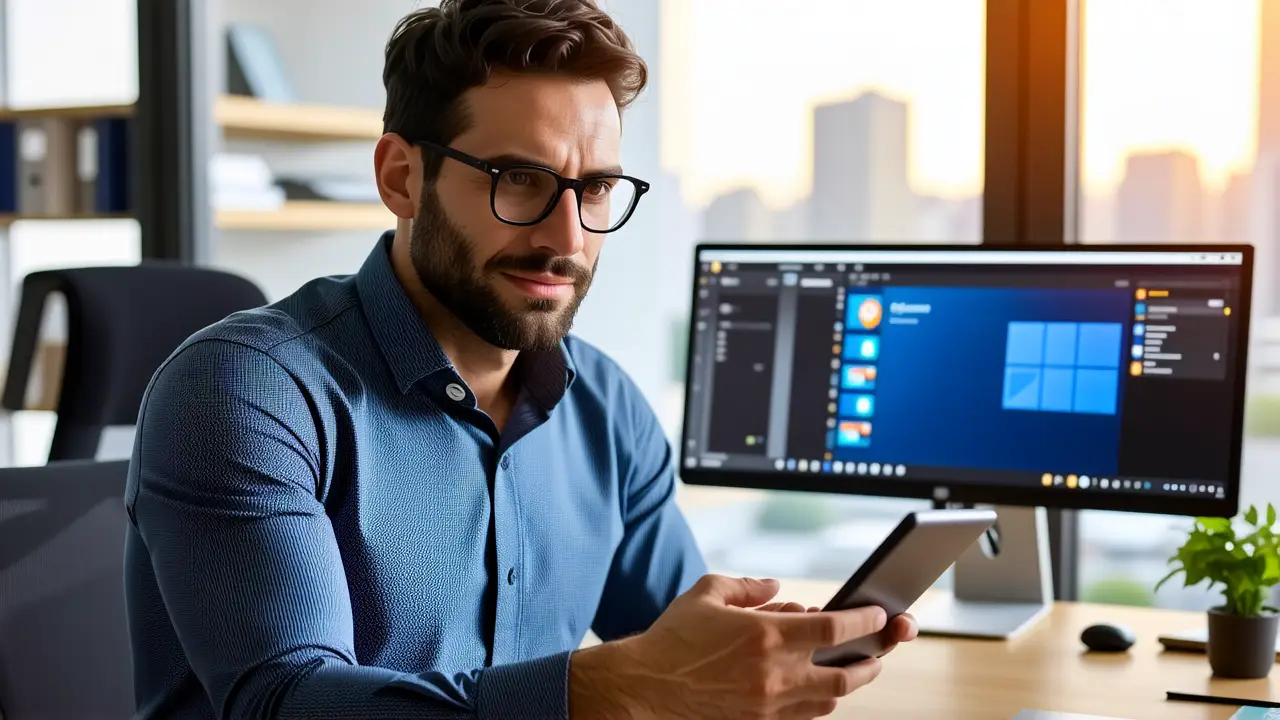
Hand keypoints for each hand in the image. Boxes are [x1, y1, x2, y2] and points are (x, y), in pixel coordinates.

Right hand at [573, 575, 891, 719]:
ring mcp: (769, 706)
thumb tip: (778, 588)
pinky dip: (817, 703)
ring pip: (830, 701)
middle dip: (871, 661)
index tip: (879, 614)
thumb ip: (748, 586)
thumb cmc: (672, 639)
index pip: (836, 628)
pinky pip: (804, 718)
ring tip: (852, 670)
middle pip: (847, 675)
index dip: (865, 621)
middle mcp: (775, 674)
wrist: (641, 689)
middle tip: (878, 650)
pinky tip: (814, 690)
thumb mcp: (708, 594)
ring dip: (848, 684)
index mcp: (767, 635)